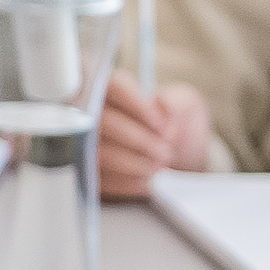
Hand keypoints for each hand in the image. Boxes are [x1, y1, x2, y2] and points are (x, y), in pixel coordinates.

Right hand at [99, 79, 208, 200]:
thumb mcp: (184, 105)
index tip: (163, 126)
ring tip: (159, 166)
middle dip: (142, 141)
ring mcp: (86, 143)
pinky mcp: (89, 172)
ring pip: (101, 152)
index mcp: (114, 89)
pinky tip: (148, 180)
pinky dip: (129, 183)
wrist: (173, 159)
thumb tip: (161, 106)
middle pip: (105, 122)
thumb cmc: (172, 127)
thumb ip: (174, 102)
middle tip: (165, 151)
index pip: (114, 86)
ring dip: (136, 163)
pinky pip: (101, 179)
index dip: (140, 106)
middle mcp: (92, 112)